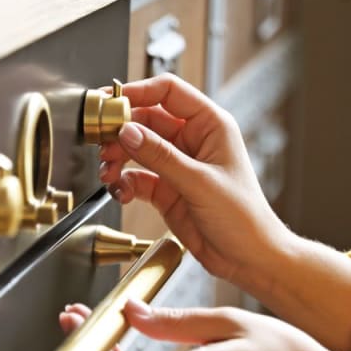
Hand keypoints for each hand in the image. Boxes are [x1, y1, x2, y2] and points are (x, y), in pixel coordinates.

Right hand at [98, 73, 290, 294]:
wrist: (249, 258)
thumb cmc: (245, 218)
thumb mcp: (199, 182)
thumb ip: (160, 156)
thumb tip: (128, 132)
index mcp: (210, 126)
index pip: (169, 92)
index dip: (138, 92)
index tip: (112, 101)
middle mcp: (192, 141)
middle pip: (146, 120)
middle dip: (121, 130)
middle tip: (101, 142)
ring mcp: (178, 165)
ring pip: (137, 149)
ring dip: (118, 157)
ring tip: (108, 171)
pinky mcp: (167, 190)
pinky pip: (137, 178)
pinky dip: (124, 183)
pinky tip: (121, 191)